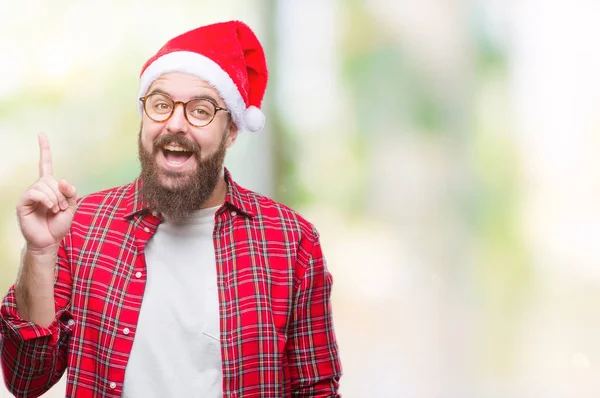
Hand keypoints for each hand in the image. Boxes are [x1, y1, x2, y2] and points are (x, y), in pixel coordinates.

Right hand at [16, 134, 76, 252]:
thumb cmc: (59, 224)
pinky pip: (35, 192)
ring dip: (55, 198)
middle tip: (61, 208)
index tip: (41, 134)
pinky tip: (49, 208)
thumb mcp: (71, 207)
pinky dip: (46, 199)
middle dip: (61, 194)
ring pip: (44, 185)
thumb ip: (70, 192)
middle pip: (51, 179)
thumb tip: (62, 180)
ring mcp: (29, 195)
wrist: (50, 240)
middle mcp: (38, 188)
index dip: (44, 149)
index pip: (45, 164)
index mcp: (49, 186)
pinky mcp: (23, 202)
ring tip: (55, 210)